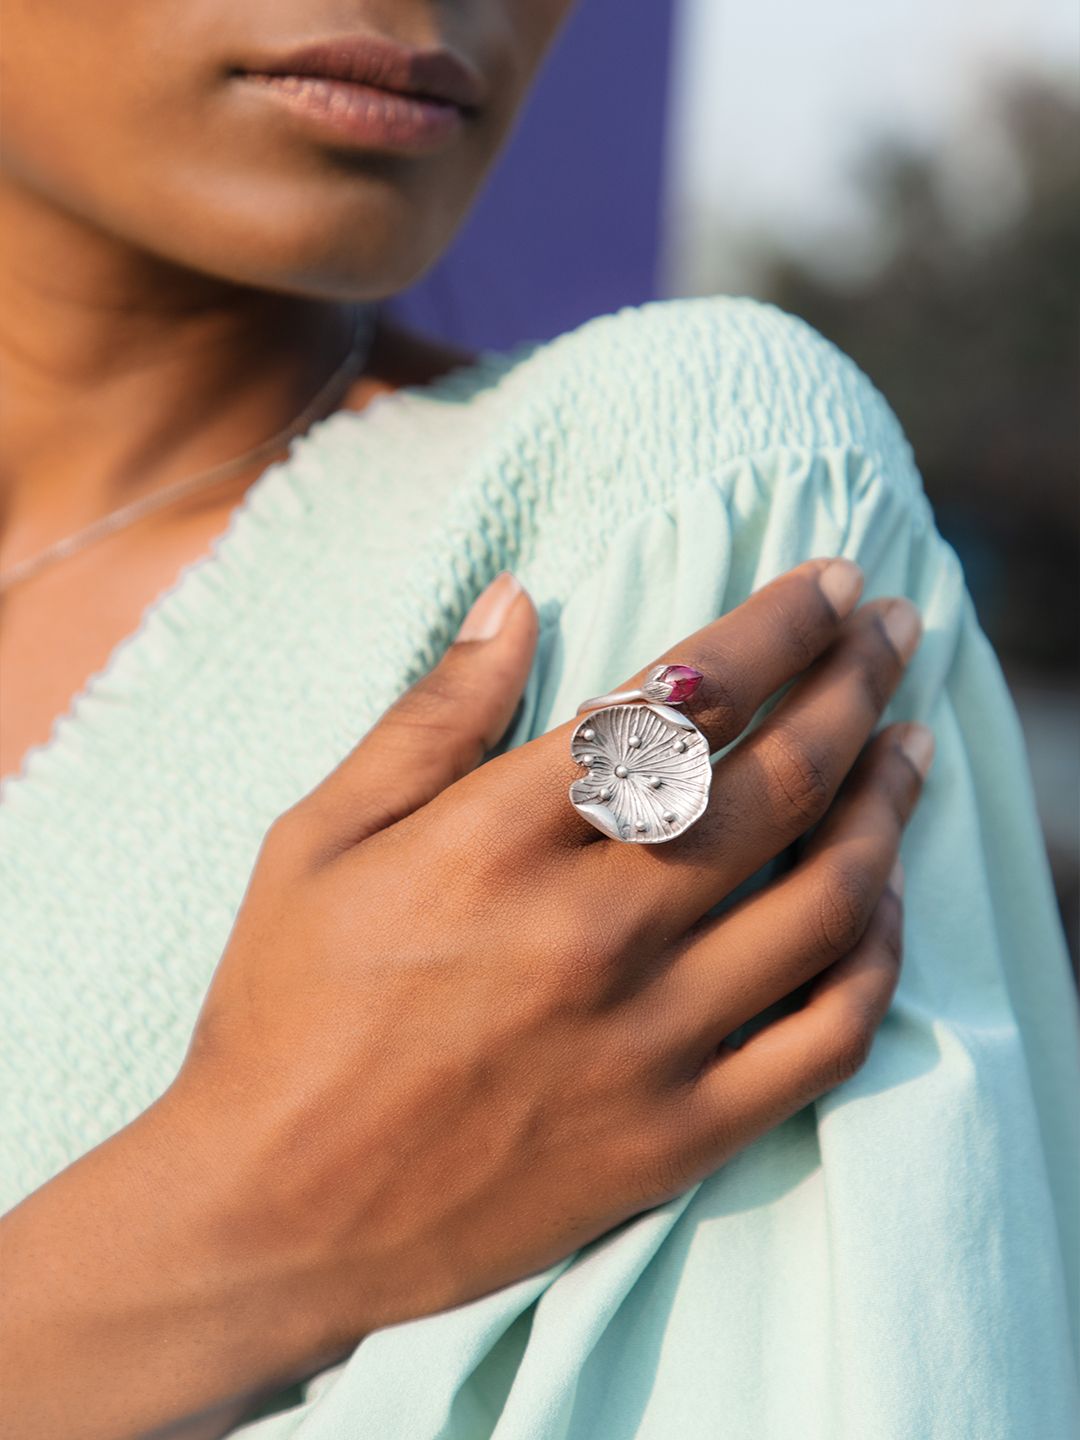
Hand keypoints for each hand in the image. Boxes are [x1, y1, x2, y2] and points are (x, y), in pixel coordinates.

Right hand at [166, 557, 931, 1352]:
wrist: (279, 1213)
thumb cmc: (286, 1010)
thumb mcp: (317, 840)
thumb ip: (429, 718)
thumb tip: (515, 597)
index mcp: (497, 842)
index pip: (681, 701)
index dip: (776, 626)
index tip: (827, 582)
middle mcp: (592, 930)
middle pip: (777, 781)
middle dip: (854, 682)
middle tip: (893, 628)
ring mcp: (649, 1041)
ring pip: (824, 898)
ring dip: (888, 805)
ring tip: (912, 744)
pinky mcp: (679, 1136)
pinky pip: (826, 1039)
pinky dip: (875, 958)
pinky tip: (882, 903)